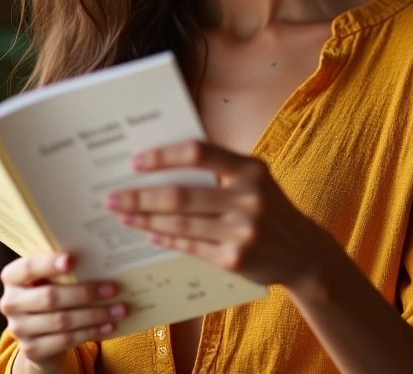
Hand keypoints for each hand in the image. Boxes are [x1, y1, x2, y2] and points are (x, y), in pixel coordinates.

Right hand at [0, 252, 126, 372]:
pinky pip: (66, 340)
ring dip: (94, 315)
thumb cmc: (49, 290)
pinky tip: (108, 326)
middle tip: (112, 289)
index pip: (28, 267)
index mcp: (12, 277)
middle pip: (50, 297)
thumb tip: (99, 257)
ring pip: (62, 321)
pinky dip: (90, 333)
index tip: (72, 259)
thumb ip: (62, 267)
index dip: (48, 264)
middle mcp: (10, 302)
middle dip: (85, 293)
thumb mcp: (49, 277)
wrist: (37, 330)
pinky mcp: (32, 349)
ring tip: (118, 309)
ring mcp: (19, 329)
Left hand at [105, 140, 321, 287]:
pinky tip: (148, 232)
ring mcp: (242, 231)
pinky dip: (165, 239)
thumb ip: (217, 167)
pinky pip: (189, 247)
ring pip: (180, 224)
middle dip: (140, 196)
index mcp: (250, 168)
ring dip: (145, 219)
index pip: (199, 153)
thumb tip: (161, 162)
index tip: (134, 162)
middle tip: (111, 197)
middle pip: (180, 195)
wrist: (302, 252)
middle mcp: (249, 198)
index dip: (163, 156)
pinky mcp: (235, 260)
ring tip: (122, 215)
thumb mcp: (252, 177)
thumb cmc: (266, 205)